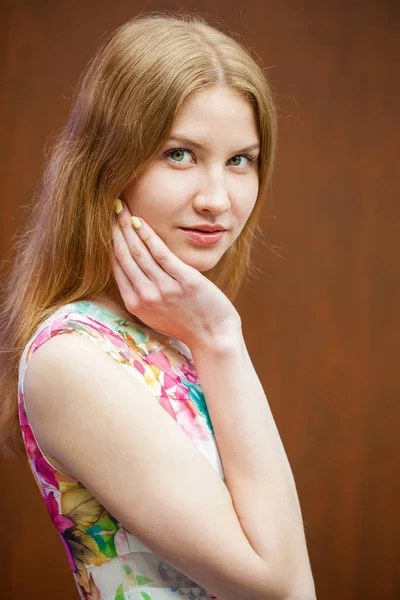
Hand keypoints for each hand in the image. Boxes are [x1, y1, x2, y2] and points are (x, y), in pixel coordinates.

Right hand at [111, 200, 240, 350]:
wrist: (213, 337)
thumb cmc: (186, 324)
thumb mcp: (156, 314)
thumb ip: (142, 293)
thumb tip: (132, 270)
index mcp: (135, 304)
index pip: (116, 266)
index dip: (109, 242)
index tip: (106, 223)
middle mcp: (146, 296)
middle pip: (124, 255)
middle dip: (115, 228)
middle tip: (110, 207)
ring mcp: (164, 289)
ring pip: (139, 251)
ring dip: (128, 226)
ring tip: (122, 207)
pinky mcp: (184, 281)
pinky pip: (161, 253)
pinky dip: (148, 235)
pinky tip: (140, 221)